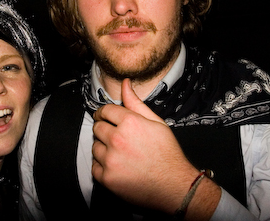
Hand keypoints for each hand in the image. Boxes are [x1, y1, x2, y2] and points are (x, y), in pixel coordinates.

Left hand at [91, 78, 200, 212]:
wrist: (174, 186)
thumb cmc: (167, 153)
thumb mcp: (156, 122)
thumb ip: (136, 102)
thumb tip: (124, 83)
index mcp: (130, 122)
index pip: (105, 110)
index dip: (104, 113)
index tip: (104, 117)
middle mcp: (117, 139)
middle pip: (97, 127)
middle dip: (104, 129)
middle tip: (116, 138)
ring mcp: (111, 159)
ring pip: (95, 147)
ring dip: (103, 148)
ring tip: (120, 154)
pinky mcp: (107, 178)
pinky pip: (95, 167)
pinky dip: (102, 167)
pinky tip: (117, 167)